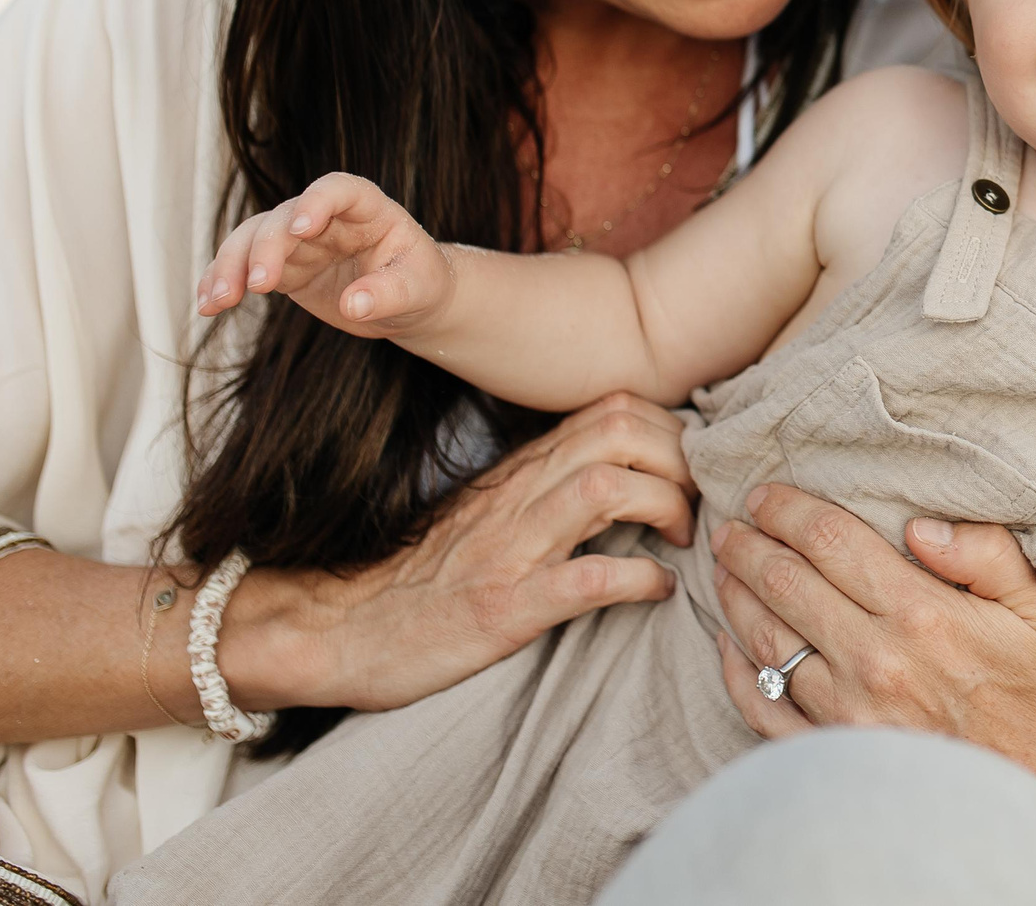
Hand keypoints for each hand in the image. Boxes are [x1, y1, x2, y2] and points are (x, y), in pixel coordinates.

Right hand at [194, 172, 454, 338]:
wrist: (408, 300)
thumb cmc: (421, 284)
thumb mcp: (418, 289)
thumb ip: (389, 293)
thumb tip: (355, 304)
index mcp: (366, 209)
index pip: (337, 189)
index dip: (317, 201)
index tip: (302, 227)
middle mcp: (326, 218)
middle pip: (283, 218)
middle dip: (266, 248)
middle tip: (259, 285)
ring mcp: (300, 241)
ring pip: (253, 240)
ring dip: (230, 266)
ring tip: (217, 301)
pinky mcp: (284, 267)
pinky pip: (245, 268)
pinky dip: (223, 283)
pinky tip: (207, 306)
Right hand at [222, 393, 697, 711]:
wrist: (340, 625)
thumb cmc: (426, 574)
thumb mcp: (491, 511)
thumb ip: (548, 484)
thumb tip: (624, 475)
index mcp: (523, 470)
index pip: (615, 410)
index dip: (671, 428)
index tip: (689, 467)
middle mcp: (522, 496)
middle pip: (623, 431)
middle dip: (680, 460)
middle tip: (694, 502)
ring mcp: (515, 548)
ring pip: (610, 488)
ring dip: (667, 506)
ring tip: (681, 538)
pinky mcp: (507, 607)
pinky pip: (590, 579)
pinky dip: (641, 581)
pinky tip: (658, 590)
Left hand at [705, 485, 1035, 811]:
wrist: (1035, 786)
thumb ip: (986, 554)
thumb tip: (920, 526)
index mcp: (921, 613)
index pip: (831, 542)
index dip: (789, 510)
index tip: (765, 495)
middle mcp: (874, 659)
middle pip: (786, 583)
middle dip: (750, 546)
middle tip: (731, 527)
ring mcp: (847, 711)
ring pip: (766, 640)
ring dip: (736, 597)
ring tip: (725, 570)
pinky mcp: (834, 752)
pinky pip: (764, 710)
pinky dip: (737, 674)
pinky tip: (728, 645)